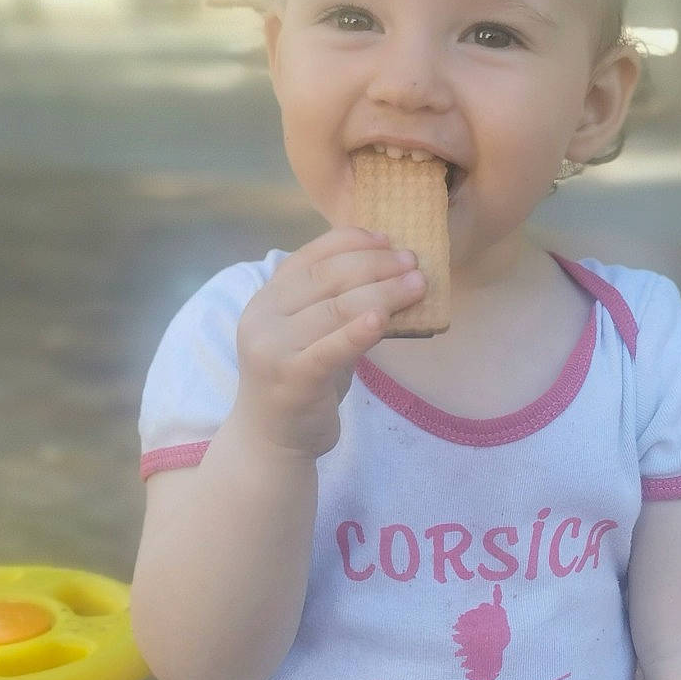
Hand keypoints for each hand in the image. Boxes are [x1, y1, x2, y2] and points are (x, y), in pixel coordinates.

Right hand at [230, 227, 427, 459]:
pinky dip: (358, 331)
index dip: (350, 242)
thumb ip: (335, 304)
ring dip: (383, 292)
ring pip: (335, 309)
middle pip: (327, 278)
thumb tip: (391, 269)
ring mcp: (274, 348)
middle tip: (413, 262)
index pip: (309, 257)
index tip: (388, 239)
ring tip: (417, 284)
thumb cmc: (301, 383)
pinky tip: (383, 319)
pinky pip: (331, 348)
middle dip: (376, 265)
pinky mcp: (292, 378)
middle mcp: (263, 317)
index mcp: (266, 299)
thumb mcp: (311, 335)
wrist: (272, 440)